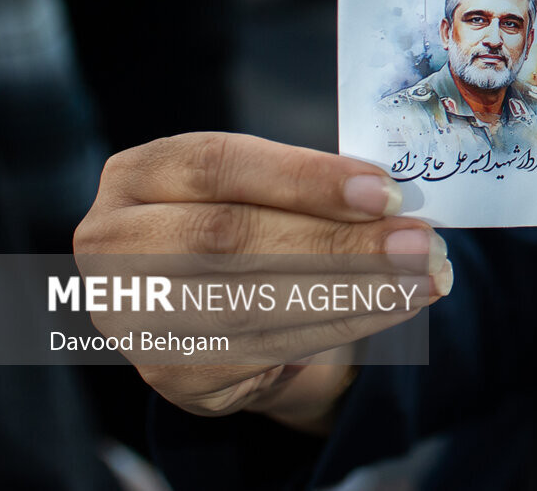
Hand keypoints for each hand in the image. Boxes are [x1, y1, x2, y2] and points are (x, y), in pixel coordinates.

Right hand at [74, 133, 451, 431]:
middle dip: (339, 242)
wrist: (211, 308)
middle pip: (232, 238)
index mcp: (139, 175)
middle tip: (421, 244)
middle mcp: (114, 243)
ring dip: (354, 291)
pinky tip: (394, 307)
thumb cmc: (248, 222)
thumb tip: (394, 202)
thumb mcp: (263, 189)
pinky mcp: (170, 373)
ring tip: (422, 278)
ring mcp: (132, 315)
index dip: (303, 178)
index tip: (384, 190)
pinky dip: (340, 326)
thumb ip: (310, 186)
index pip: (217, 164)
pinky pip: (265, 350)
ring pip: (252, 302)